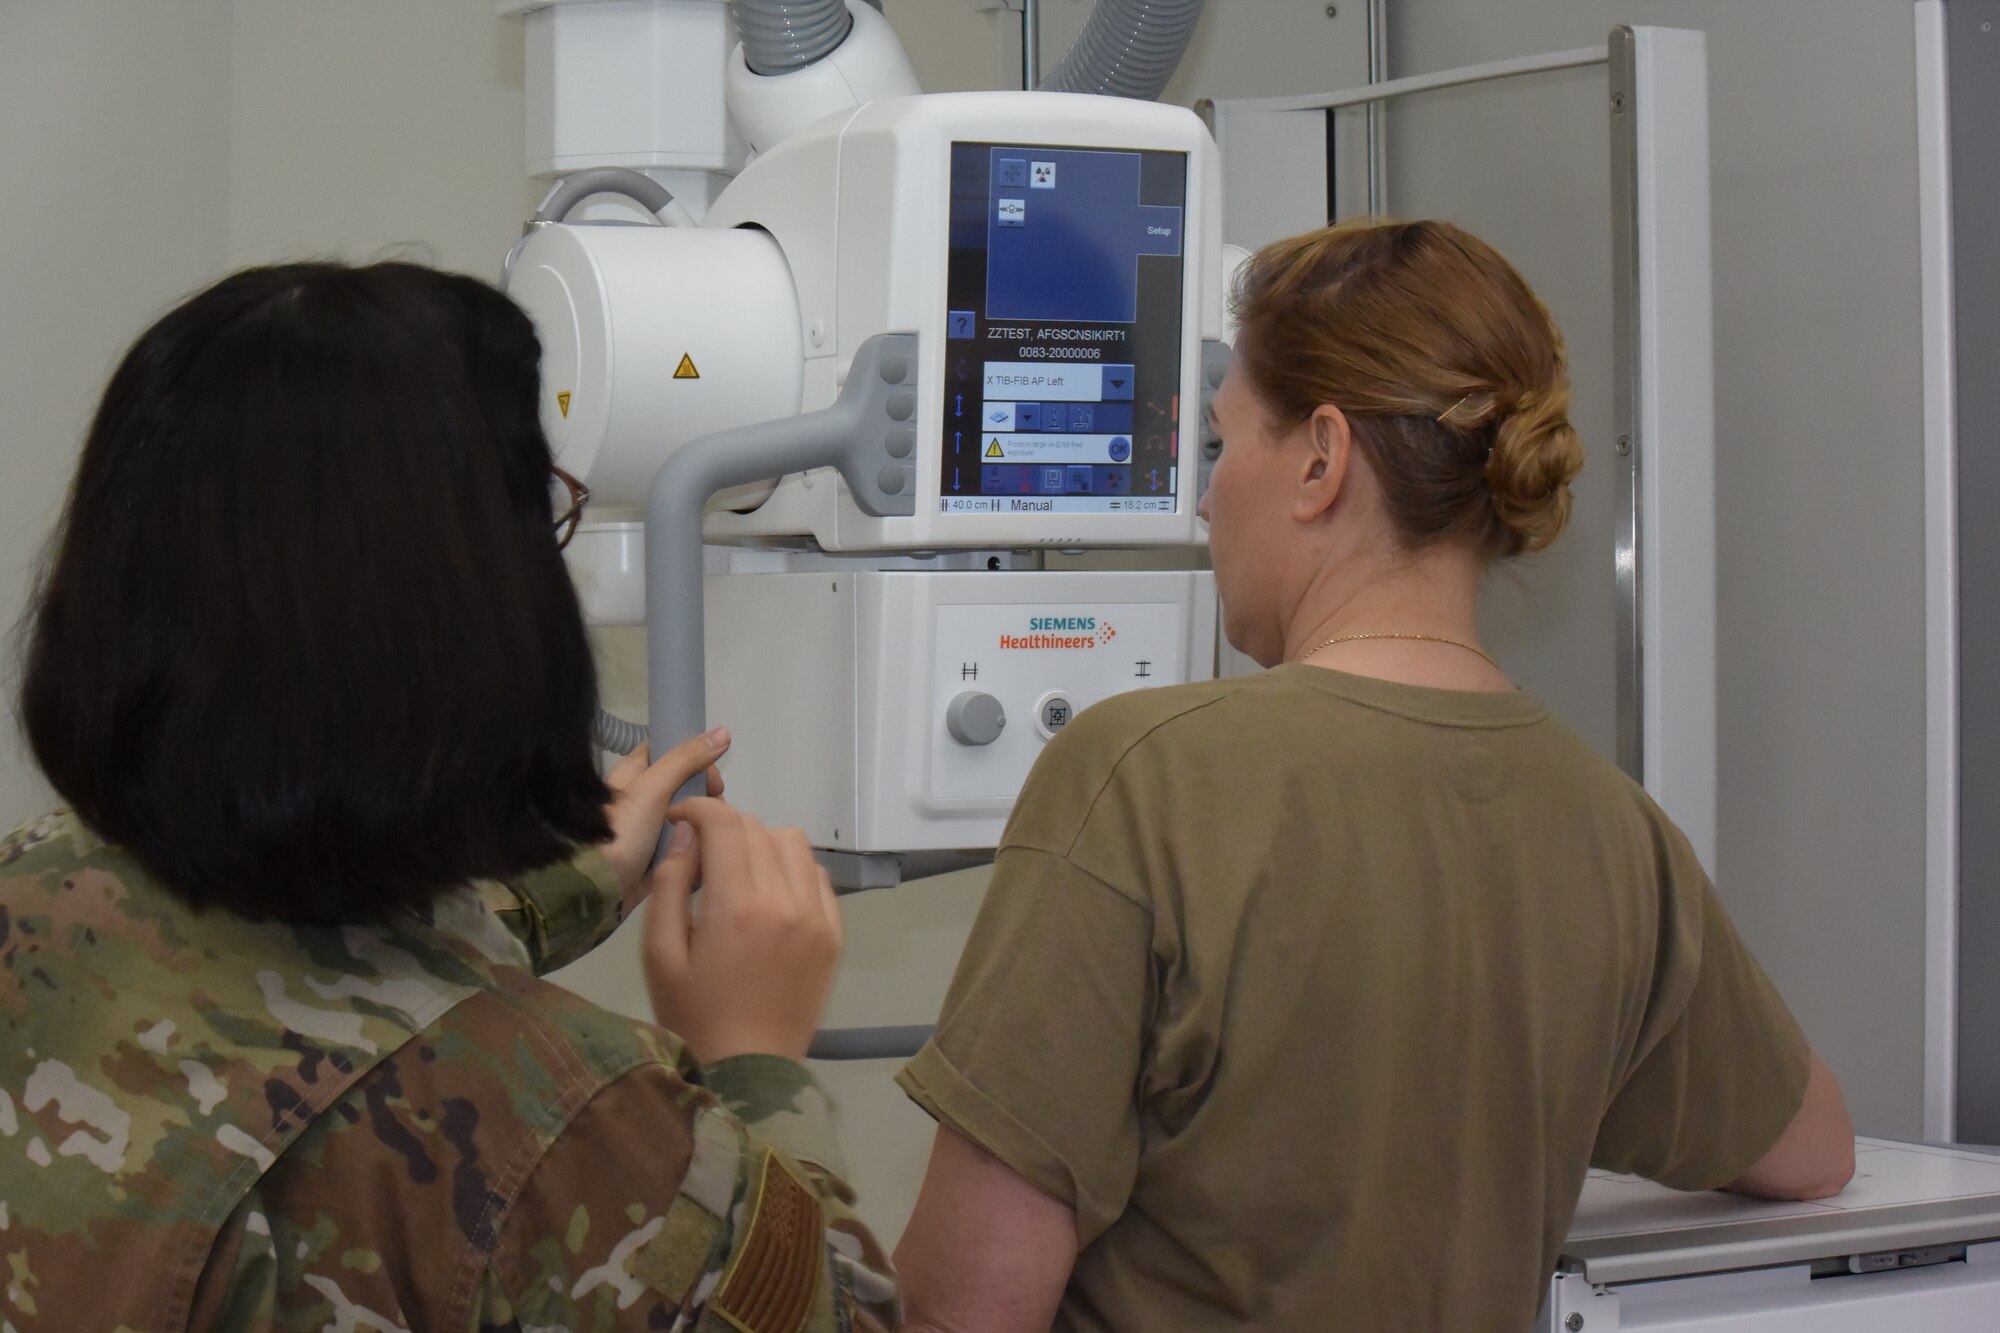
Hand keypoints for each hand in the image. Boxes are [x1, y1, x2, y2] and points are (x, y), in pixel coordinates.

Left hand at [602, 729, 728, 915]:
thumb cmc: (620, 833)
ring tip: (710, 839)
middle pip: (685, 787)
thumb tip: (723, 732)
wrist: (596, 890)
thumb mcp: (652, 790)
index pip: (670, 751)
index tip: (713, 781)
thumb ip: (686, 761)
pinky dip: (696, 849)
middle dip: (705, 800)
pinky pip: (684, 845)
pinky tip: (705, 856)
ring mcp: (648, 828)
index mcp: (633, 773)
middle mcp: (640, 797)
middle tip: (713, 815)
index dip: (696, 760)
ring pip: (688, 818)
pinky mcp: (655, 855)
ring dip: (703, 827)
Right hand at [643, 797, 841, 1063]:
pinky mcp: (834, 933)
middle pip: (757, 827)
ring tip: (738, 875)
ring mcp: (817, 917)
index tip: (679, 820)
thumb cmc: (694, 1015)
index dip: (697, 810)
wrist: (750, 1072)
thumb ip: (670, 885)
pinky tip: (769, 898)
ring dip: (761, 844)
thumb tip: (687, 835)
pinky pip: (817, 876)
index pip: (725, 824)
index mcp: (737, 907)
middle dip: (723, 828)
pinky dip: (791, 871)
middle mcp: (785, 902)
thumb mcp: (660, 954)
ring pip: (793, 843)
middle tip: (701, 858)